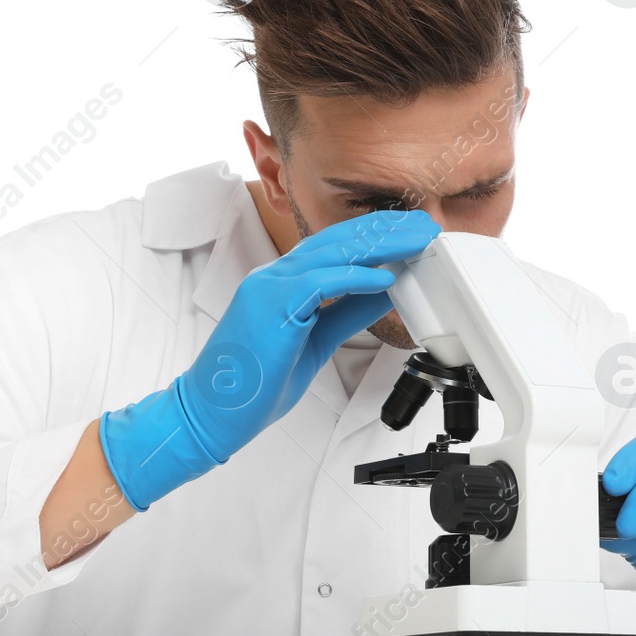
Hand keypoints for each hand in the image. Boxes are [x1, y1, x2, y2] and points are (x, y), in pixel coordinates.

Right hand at [100, 208, 440, 510]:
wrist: (211, 412)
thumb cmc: (255, 382)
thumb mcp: (317, 340)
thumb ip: (348, 312)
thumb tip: (385, 291)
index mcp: (284, 282)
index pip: (336, 246)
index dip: (376, 235)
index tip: (411, 233)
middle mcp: (275, 277)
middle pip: (338, 239)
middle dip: (385, 229)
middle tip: (424, 224)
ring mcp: (269, 288)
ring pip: (330, 252)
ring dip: (378, 244)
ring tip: (415, 240)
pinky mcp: (270, 309)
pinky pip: (317, 283)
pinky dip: (354, 278)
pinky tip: (385, 277)